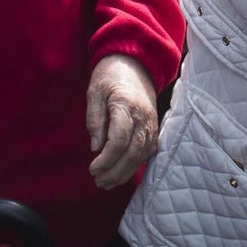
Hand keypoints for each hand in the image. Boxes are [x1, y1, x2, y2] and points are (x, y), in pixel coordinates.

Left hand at [87, 54, 158, 188]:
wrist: (136, 64)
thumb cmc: (111, 76)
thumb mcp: (94, 92)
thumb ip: (94, 119)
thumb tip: (96, 147)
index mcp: (126, 105)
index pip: (119, 139)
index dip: (106, 159)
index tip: (92, 168)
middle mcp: (143, 117)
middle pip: (133, 152)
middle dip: (115, 171)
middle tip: (98, 180)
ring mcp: (151, 123)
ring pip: (142, 155)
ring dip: (125, 172)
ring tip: (106, 182)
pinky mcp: (153, 128)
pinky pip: (148, 152)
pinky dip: (135, 165)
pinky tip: (121, 173)